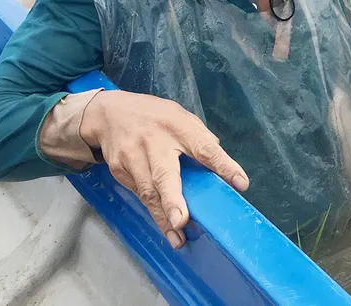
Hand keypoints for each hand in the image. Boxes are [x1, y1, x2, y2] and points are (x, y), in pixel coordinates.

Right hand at [80, 91, 249, 248]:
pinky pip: (139, 194)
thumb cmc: (155, 117)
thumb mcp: (182, 117)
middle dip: (172, 199)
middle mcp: (154, 142)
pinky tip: (164, 225)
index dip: (223, 165)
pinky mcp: (118, 170)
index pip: (204, 148)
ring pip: (148, 191)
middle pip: (164, 173)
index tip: (240, 182)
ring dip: (162, 217)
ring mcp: (133, 157)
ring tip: (177, 237)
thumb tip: (219, 164)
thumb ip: (201, 139)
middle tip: (182, 220)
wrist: (110, 113)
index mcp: (178, 126)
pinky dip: (152, 211)